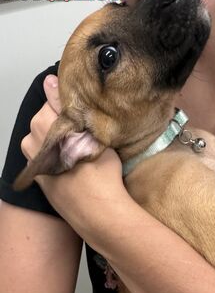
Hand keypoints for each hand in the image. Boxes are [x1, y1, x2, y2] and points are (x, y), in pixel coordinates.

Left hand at [21, 74, 131, 225]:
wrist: (97, 211)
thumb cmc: (101, 172)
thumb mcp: (93, 135)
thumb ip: (68, 107)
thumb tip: (50, 81)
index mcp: (47, 127)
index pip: (51, 102)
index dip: (66, 102)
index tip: (77, 105)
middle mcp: (34, 143)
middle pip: (42, 119)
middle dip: (59, 120)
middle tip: (81, 128)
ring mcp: (34, 161)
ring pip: (39, 137)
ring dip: (53, 136)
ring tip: (74, 143)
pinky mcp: (38, 176)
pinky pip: (41, 155)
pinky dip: (51, 152)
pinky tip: (68, 158)